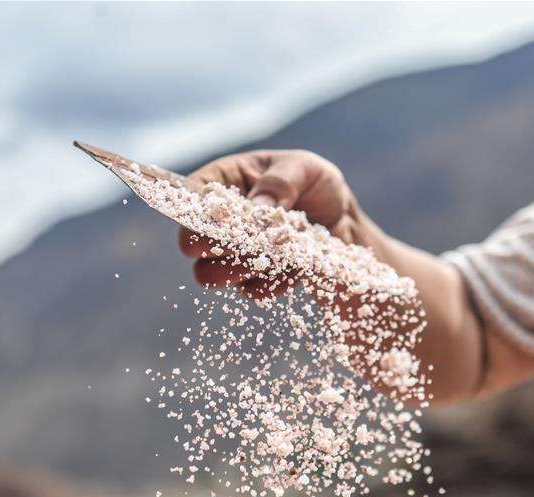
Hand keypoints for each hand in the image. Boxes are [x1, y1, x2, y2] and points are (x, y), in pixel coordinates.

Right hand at [178, 149, 368, 297]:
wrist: (343, 219)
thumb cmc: (316, 183)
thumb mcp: (303, 169)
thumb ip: (279, 182)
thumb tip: (257, 208)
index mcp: (224, 181)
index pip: (189, 198)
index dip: (195, 212)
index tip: (221, 220)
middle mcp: (221, 222)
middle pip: (191, 243)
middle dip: (214, 246)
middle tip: (247, 241)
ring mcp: (234, 255)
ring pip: (212, 274)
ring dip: (241, 269)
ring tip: (277, 256)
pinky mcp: (256, 279)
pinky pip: (251, 291)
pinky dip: (273, 282)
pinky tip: (297, 268)